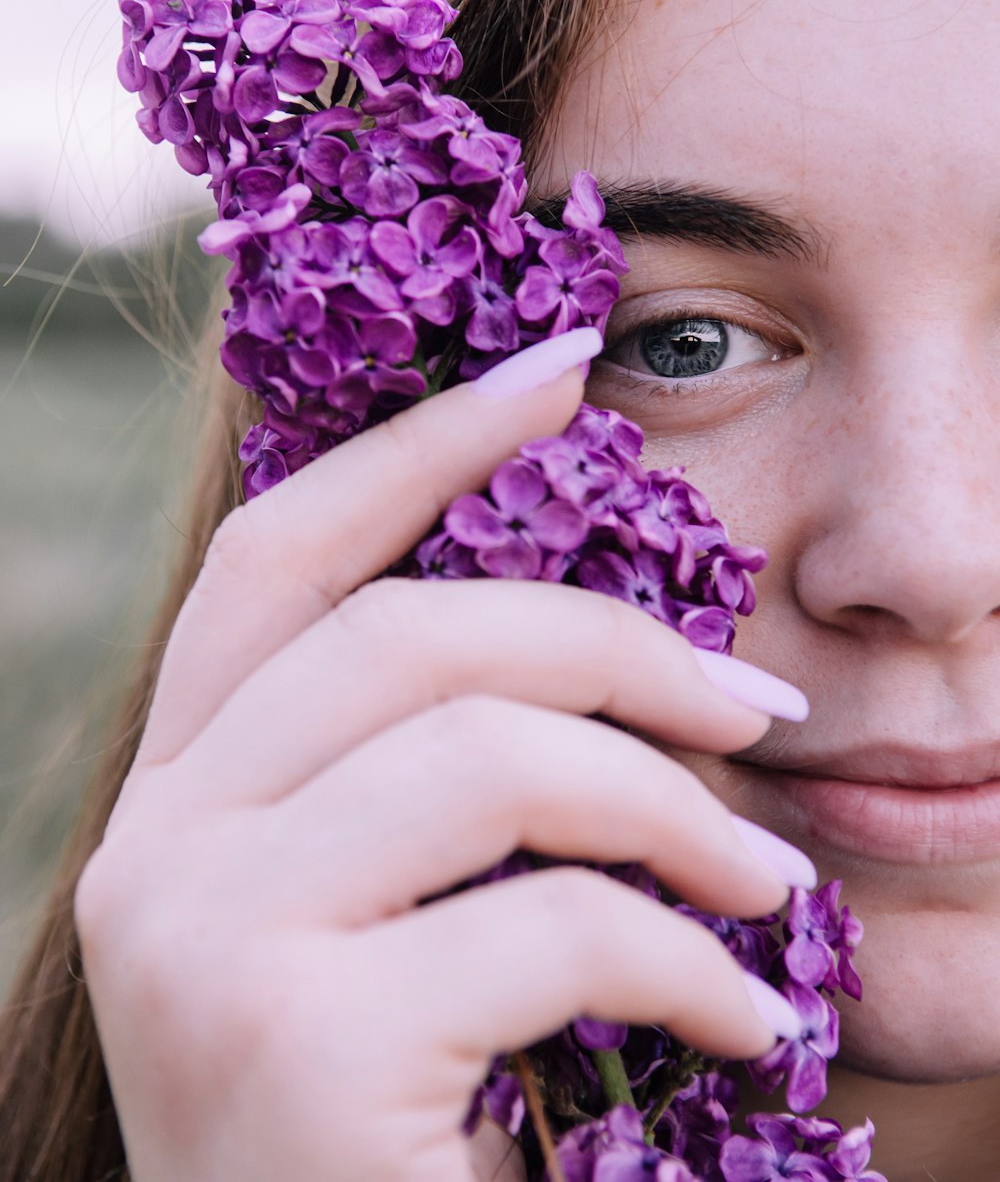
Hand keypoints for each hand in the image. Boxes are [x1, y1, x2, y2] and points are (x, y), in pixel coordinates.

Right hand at [75, 352, 806, 1181]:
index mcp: (175, 800)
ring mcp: (199, 942)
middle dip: (613, 643)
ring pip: (485, 751)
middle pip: (405, 634)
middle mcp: (149, 848)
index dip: (416, 448)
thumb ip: (428, 783)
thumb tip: (601, 646)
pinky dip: (684, 957)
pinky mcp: (291, 1049)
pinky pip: (549, 922)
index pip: (279, 557)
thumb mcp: (390, 927)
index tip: (554, 374)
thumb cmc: (390, 1135)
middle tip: (762, 703)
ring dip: (672, 806)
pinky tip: (739, 1018)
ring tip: (769, 879)